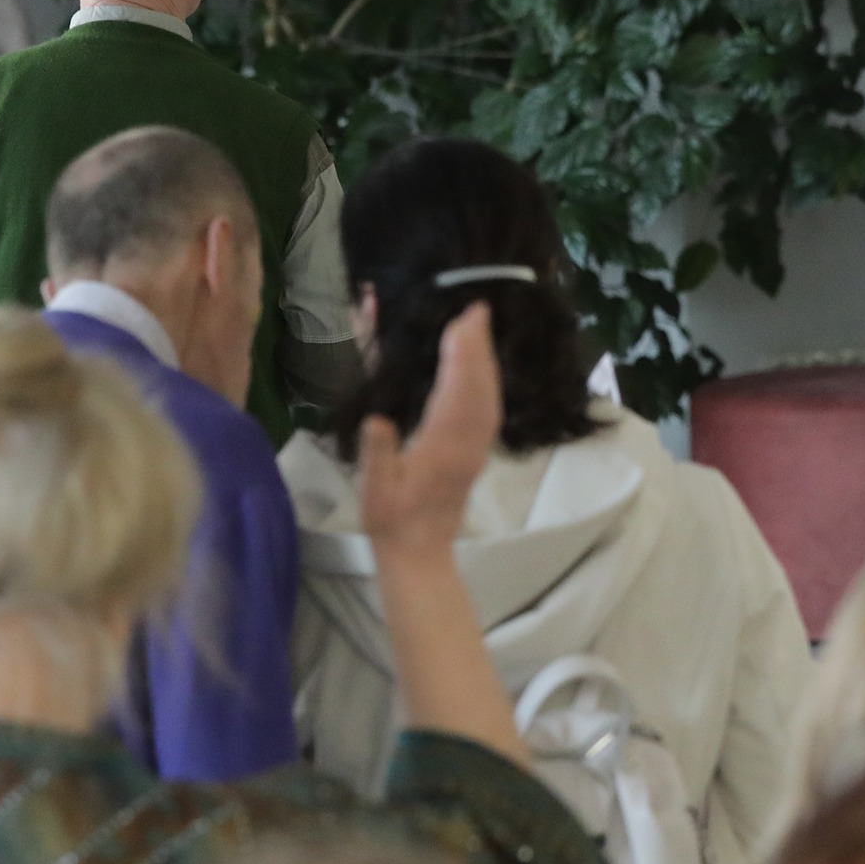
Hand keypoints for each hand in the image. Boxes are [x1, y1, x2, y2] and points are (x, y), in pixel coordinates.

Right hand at [357, 303, 499, 565]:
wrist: (420, 555)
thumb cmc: (391, 522)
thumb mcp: (375, 490)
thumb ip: (378, 454)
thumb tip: (378, 420)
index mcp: (442, 449)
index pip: (457, 394)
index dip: (462, 356)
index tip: (463, 322)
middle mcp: (467, 445)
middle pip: (480, 388)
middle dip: (479, 347)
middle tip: (477, 309)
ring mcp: (476, 449)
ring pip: (489, 397)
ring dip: (486, 361)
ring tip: (480, 328)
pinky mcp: (477, 453)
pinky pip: (489, 410)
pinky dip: (487, 382)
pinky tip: (482, 369)